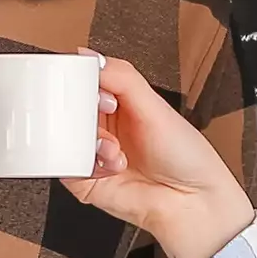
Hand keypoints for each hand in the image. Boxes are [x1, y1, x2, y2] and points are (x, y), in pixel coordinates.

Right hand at [62, 58, 255, 257]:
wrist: (191, 201)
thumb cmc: (185, 157)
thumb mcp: (155, 106)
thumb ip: (121, 77)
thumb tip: (88, 56)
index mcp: (119, 103)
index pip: (85, 82)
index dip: (81, 81)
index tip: (87, 85)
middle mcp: (104, 127)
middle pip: (69, 109)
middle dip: (82, 112)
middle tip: (101, 115)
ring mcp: (93, 153)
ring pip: (64, 136)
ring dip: (88, 140)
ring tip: (113, 149)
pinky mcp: (84, 180)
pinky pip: (66, 166)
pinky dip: (87, 163)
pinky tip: (112, 165)